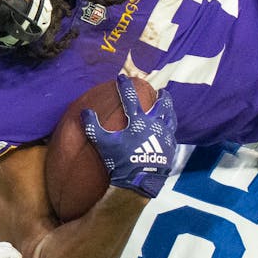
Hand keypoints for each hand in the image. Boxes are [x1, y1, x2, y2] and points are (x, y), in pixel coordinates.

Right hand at [81, 75, 176, 197]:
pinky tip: (169, 130)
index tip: (122, 77)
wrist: (141, 180)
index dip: (125, 86)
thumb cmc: (121, 161)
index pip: (130, 98)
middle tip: (160, 90)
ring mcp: (164, 135)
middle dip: (161, 95)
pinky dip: (170, 129)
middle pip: (161, 104)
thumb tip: (84, 111)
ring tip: (168, 106)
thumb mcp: (104, 144)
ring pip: (170, 117)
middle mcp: (154, 124)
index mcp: (138, 120)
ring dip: (169, 109)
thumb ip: (93, 127)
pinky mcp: (170, 148)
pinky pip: (172, 134)